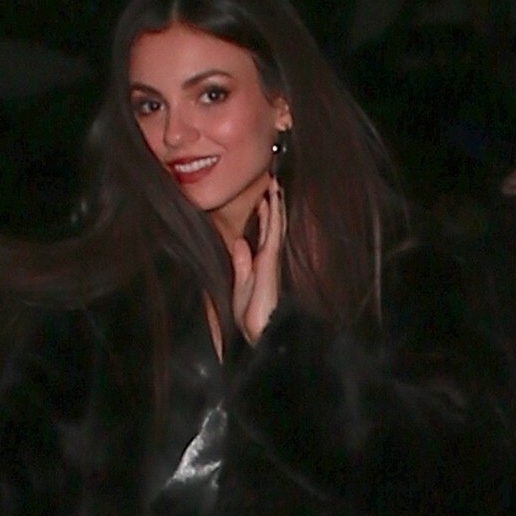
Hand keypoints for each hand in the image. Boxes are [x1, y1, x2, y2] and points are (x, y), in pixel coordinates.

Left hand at [230, 185, 283, 344]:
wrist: (260, 331)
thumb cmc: (250, 315)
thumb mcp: (240, 286)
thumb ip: (241, 265)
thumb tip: (240, 243)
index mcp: (260, 264)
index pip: (263, 234)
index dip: (264, 216)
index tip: (263, 198)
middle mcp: (268, 259)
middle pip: (272, 226)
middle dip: (272, 206)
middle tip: (273, 184)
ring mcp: (271, 258)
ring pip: (274, 225)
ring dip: (275, 205)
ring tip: (275, 185)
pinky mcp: (270, 260)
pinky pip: (273, 232)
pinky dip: (273, 216)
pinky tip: (273, 201)